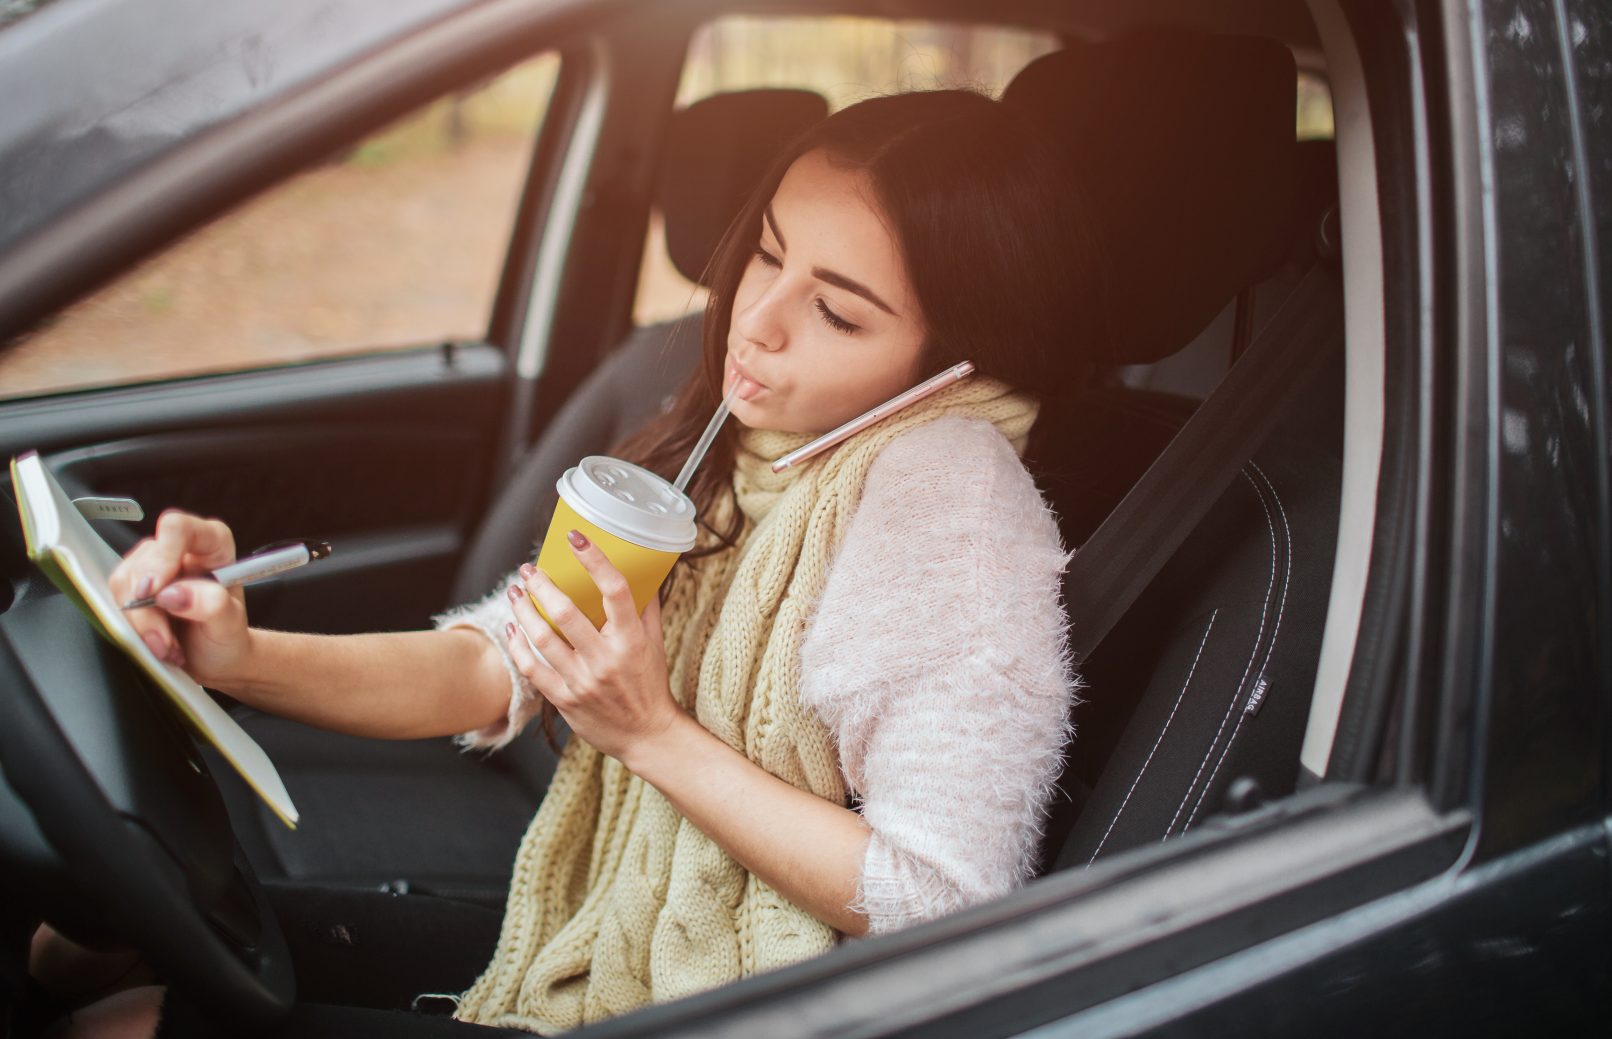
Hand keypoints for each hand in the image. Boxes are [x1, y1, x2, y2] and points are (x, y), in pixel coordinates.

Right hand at [106, 508, 251, 687]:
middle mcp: (178, 548)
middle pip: (144, 563)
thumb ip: (213, 605)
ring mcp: (151, 567)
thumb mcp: (230, 624)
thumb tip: (172, 594)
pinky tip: (153, 643)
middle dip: (148, 609)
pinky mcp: (131, 588)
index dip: (161, 558)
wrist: (215, 658)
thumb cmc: (227, 635)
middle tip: (166, 641)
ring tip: (167, 646)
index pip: (178, 528)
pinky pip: (114, 601)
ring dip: (140, 623)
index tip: (155, 593)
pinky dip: (131, 628)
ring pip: (123, 583)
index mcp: (212, 543)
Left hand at [502, 530, 680, 762]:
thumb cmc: (650, 684)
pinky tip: (512, 627)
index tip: (576, 538)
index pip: (615, 590)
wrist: (646, 736)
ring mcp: (583, 680)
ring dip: (523, 609)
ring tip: (514, 592)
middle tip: (528, 569)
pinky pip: (532, 668)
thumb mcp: (655, 643)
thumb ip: (645, 608)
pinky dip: (518, 645)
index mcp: (632, 639)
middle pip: (566, 612)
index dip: (594, 560)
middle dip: (541, 584)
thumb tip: (641, 571)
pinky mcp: (565, 699)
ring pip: (543, 637)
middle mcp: (607, 658)